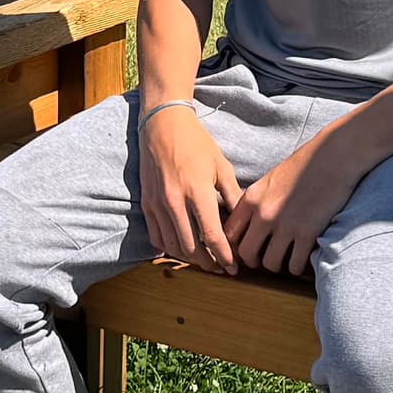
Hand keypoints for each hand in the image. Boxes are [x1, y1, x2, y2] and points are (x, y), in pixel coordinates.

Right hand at [136, 100, 239, 272]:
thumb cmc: (196, 143)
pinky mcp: (146, 204)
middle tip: (221, 268)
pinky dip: (170, 249)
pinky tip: (183, 249)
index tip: (234, 266)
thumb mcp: (221, 166)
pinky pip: (157, 237)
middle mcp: (175, 201)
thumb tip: (246, 221)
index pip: (212, 235)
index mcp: (197, 191)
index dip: (224, 255)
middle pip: (192, 247)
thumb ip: (233, 196)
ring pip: (173, 246)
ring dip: (190, 259)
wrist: (162, 125)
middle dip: (209, 263)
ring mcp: (158, 204)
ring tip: (205, 261)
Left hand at [228, 136, 358, 276]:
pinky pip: (294, 265)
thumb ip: (256, 202)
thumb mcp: (270, 180)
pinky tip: (302, 257)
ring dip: (278, 265)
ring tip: (287, 257)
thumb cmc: (305, 164)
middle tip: (266, 257)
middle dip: (255, 260)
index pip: (229, 233)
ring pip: (270, 264)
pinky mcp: (307, 233)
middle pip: (246, 254)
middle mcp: (264, 214)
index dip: (235, 246)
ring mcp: (285, 225)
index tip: (247, 248)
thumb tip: (248, 225)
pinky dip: (298, 266)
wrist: (334, 156)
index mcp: (251, 198)